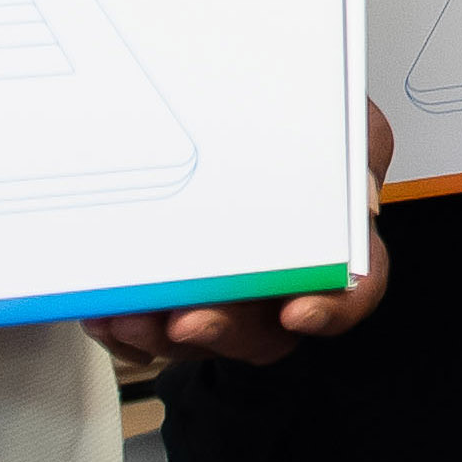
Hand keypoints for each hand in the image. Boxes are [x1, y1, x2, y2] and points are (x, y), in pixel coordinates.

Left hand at [87, 105, 392, 368]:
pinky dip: (124, 331)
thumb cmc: (295, 132)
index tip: (299, 309)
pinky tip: (102, 308)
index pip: (352, 294)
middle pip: (262, 332)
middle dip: (223, 330)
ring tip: (128, 312)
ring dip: (161, 335)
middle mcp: (279, 290)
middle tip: (189, 319)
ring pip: (198, 340)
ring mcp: (225, 304)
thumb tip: (357, 195)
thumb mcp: (344, 122)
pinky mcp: (171, 308)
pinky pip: (148, 337)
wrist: (223, 121)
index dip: (331, 310)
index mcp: (333, 253)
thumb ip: (359, 147)